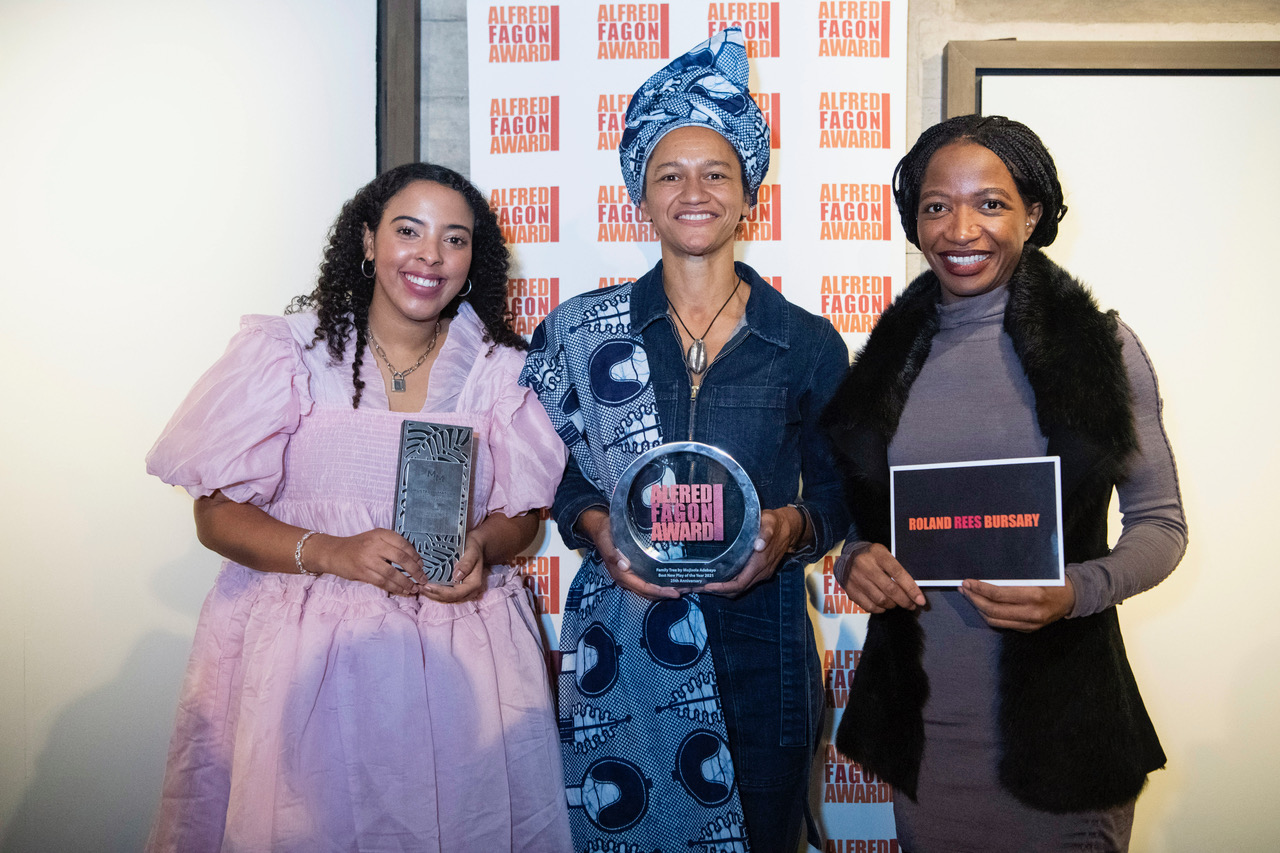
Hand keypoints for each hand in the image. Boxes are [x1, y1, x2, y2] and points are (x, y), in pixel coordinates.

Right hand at [310, 529, 424, 594]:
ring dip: (406, 583)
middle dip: (415, 571)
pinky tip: (402, 591)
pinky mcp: (363, 572)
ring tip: (414, 589)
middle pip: (402, 559)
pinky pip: (383, 582)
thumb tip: (414, 561)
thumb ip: (392, 546)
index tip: (422, 565)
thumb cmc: (358, 546)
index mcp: (381, 534)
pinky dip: (395, 588)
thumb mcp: (375, 538)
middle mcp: (375, 545)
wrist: (334, 552)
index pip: (404, 544)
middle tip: (423, 579)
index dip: (416, 556)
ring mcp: (368, 559)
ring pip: (393, 573)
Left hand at [420, 537, 486, 603]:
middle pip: (449, 599)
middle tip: (418, 587)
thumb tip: (457, 576)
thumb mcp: (472, 552)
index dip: (440, 592)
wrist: (476, 546)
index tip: (427, 586)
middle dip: (433, 595)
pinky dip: (434, 592)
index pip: (455, 593)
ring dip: (432, 595)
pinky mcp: (457, 589)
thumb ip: (466, 563)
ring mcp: (463, 591)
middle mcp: (469, 591)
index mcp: (473, 584)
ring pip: (446, 599)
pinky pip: (445, 594)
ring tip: (418, 587)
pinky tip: (424, 586)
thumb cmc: (473, 548)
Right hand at [578, 508, 677, 600]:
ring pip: (651, 589)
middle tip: (686, 591)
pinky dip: (662, 583)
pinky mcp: (636, 571)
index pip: (644, 588)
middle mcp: (627, 579)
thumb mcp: (606, 540)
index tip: (675, 593)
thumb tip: (624, 566)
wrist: (600, 528)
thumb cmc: (604, 533)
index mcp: (621, 575)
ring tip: (684, 587)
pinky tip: (673, 579)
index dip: (660, 591)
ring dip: (666, 590)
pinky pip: (650, 581)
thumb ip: (612, 553)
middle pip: (650, 592)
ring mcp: (632, 576)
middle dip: (667, 593)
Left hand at [698, 506, 801, 598]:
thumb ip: (765, 533)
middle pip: (737, 589)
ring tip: (703, 584)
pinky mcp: (760, 571)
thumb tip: (758, 544)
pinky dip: (729, 584)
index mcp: (760, 563)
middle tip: (697, 586)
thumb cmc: (776, 523)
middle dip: (717, 591)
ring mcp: (761, 573)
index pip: (739, 583)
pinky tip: (718, 577)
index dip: (722, 587)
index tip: (707, 586)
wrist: (791, 528)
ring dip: (722, 589)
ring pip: (740, 587)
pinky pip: (743, 582)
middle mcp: (761, 572)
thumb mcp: (769, 522)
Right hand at [833, 542, 925, 612]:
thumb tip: (914, 590)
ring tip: (896, 603)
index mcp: (878, 554)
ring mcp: (856, 578)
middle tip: (911, 605)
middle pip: (890, 589)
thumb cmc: (873, 557)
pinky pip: (869, 606)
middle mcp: (865, 565)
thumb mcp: (885, 554)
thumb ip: (897, 569)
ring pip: (880, 600)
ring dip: (892, 605)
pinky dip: (880, 609)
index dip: (911, 589)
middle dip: (905, 601)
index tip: (921, 600)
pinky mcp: (850, 590)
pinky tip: (884, 605)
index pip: (898, 573)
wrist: (848, 557)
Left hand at [959, 578, 1074, 631]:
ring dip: (978, 608)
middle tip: (964, 588)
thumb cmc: (1053, 581)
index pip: (998, 594)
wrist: (1072, 598)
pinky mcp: (1028, 630)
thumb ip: (1014, 577)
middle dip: (974, 599)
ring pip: (995, 620)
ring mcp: (1029, 625)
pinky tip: (981, 605)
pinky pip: (1002, 624)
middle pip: (993, 609)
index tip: (968, 581)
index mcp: (1034, 595)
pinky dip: (989, 615)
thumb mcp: (1036, 574)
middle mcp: (1031, 613)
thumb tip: (986, 574)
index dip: (980, 588)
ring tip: (969, 596)